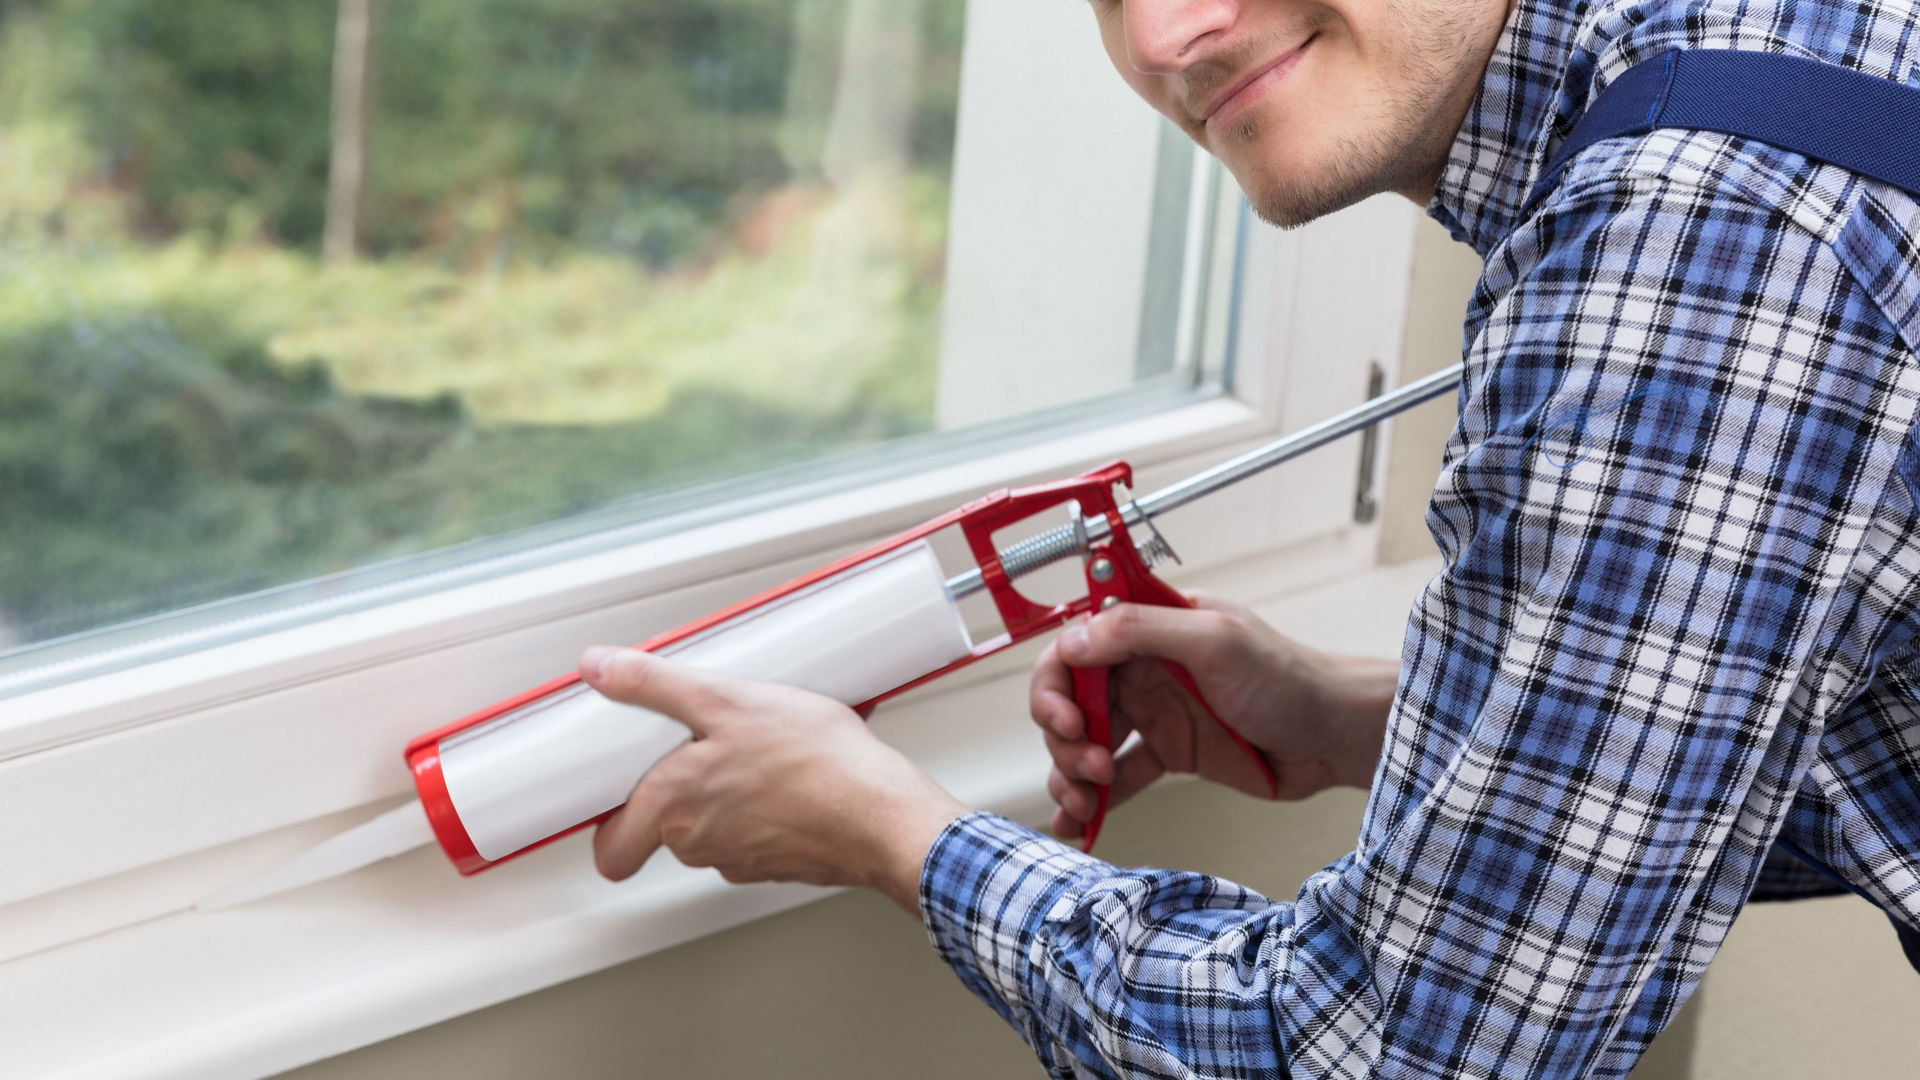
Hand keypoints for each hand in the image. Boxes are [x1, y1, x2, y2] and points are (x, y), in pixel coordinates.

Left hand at [580, 646, 968, 913]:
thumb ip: (655, 686)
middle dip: (684, 790)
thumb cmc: (816, 765)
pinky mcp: (783, 863)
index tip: (622, 791)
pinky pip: (758, 835)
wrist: (885, 816)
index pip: (612, 848)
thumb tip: (600, 668)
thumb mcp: (727, 700)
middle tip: (709, 748)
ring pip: (714, 830)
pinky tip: (793, 777)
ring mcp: (743, 860)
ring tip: (761, 755)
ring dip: (729, 797)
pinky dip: (769, 810)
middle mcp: (700, 845)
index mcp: (672, 809)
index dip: (613, 821)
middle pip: (665, 828)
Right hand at [1030, 593, 1395, 839]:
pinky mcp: (1170, 754)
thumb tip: (1076, 640)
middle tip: (1091, 767)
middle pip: (1072, 702)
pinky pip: (1117, 777)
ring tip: (1084, 803)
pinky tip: (1079, 823)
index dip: (1057, 686)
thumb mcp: (1215, 641)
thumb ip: (1141, 631)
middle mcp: (1146, 669)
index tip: (1071, 722)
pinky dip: (1092, 800)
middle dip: (1066, 740)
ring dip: (1072, 774)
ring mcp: (1155, 714)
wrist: (1336, 737)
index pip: (1075, 648)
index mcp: (1151, 629)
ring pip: (1087, 743)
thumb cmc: (1290, 679)